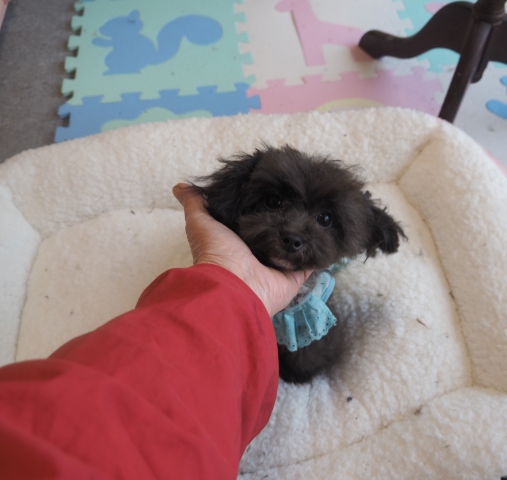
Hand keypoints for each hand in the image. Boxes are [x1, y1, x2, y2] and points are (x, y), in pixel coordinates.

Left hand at [173, 184, 311, 315]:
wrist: (235, 285)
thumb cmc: (216, 253)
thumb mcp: (201, 223)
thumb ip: (196, 204)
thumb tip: (179, 186)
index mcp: (237, 242)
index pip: (253, 220)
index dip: (262, 205)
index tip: (273, 187)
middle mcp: (258, 254)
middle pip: (276, 232)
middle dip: (287, 217)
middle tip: (301, 195)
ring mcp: (278, 265)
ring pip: (295, 245)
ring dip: (304, 231)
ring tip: (317, 207)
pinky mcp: (295, 275)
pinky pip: (311, 261)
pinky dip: (319, 250)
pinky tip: (327, 230)